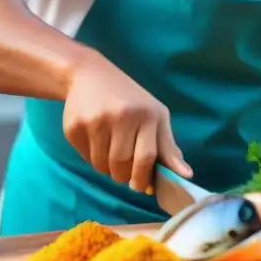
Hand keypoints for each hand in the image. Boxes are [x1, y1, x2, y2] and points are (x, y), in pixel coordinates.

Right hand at [62, 55, 191, 192]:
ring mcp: (95, 121)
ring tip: (109, 150)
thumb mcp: (154, 115)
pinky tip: (95, 140)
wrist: (89, 74)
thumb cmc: (130, 99)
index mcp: (146, 114)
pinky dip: (92, 158)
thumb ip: (168, 147)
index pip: (146, 158)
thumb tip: (186, 175)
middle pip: (122, 165)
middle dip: (124, 175)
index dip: (143, 177)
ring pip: (102, 166)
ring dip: (107, 168)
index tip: (140, 186)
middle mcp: (121, 116)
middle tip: (124, 168)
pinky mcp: (74, 127)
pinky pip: (86, 158)